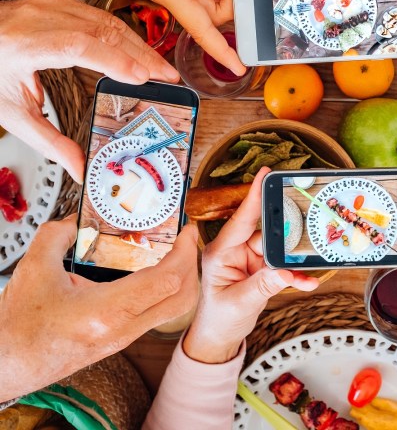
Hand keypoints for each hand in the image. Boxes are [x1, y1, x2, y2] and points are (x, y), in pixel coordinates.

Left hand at [0, 0, 178, 180]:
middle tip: (167, 78)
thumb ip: (49, 141)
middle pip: (102, 32)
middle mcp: (38, 18)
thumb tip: (80, 168)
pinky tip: (138, 51)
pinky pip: (101, 16)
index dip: (114, 60)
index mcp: (23, 45)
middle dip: (141, 56)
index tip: (142, 77)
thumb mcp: (13, 112)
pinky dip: (124, 36)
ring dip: (138, 46)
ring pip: (107, 21)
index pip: (77, 46)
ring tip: (160, 68)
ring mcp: (50, 5)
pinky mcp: (60, 2)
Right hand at [0, 216, 197, 400]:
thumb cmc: (20, 327)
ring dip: (182, 278)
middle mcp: (122, 329)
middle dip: (192, 263)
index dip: (185, 252)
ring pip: (174, 309)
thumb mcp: (34, 269)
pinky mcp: (121, 342)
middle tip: (185, 239)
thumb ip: (56, 235)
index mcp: (106, 312)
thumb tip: (76, 217)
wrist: (8, 365)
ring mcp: (124, 339)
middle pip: (182, 297)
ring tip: (173, 252)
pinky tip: (151, 272)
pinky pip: (157, 315)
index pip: (166, 281)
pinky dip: (165, 291)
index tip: (186, 231)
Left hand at [183, 168, 318, 363]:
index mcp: (221, 252)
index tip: (266, 173)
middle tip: (307, 220)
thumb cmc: (219, 318)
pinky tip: (308, 280)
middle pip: (266, 230)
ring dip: (295, 258)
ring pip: (279, 248)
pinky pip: (284, 266)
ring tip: (310, 263)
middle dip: (286, 228)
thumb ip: (263, 286)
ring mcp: (251, 259)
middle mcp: (237, 250)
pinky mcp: (264, 269)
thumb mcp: (239, 303)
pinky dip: (296, 274)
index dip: (254, 195)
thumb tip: (285, 272)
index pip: (241, 219)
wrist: (220, 336)